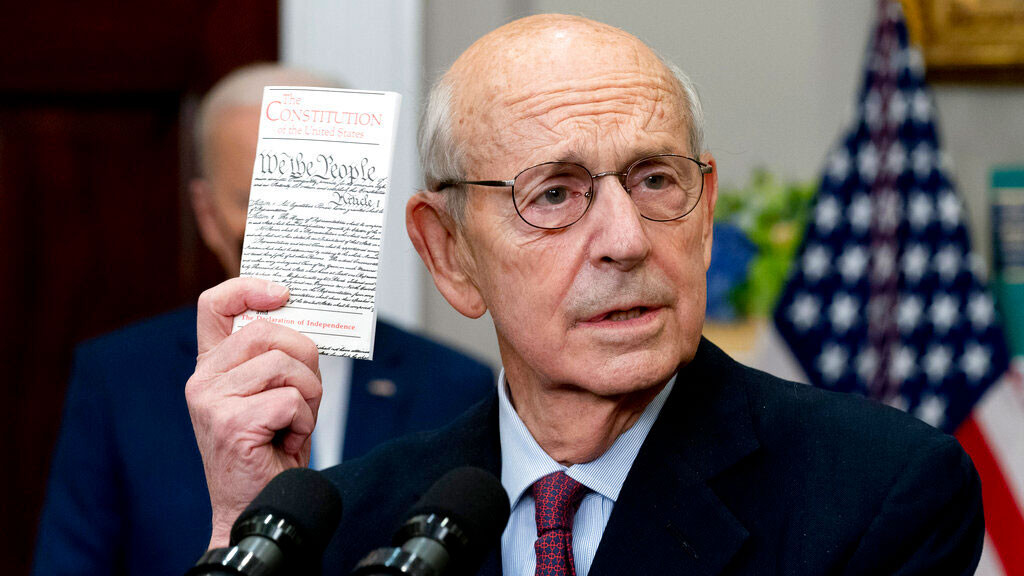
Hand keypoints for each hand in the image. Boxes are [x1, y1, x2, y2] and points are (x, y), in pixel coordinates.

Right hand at [185, 277, 321, 548]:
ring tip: (294, 423)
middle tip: (307, 393)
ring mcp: (212, 400)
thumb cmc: (268, 450)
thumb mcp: (268, 393)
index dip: (248, 288)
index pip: (214, 305)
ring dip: (309, 396)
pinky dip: (304, 422)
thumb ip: (274, 357)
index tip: (283, 293)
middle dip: (306, 358)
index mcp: (212, 366)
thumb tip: (305, 321)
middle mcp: (204, 379)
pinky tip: (288, 441)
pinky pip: (291, 400)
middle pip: (270, 331)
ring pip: (285, 366)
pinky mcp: (230, 423)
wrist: (254, 509)